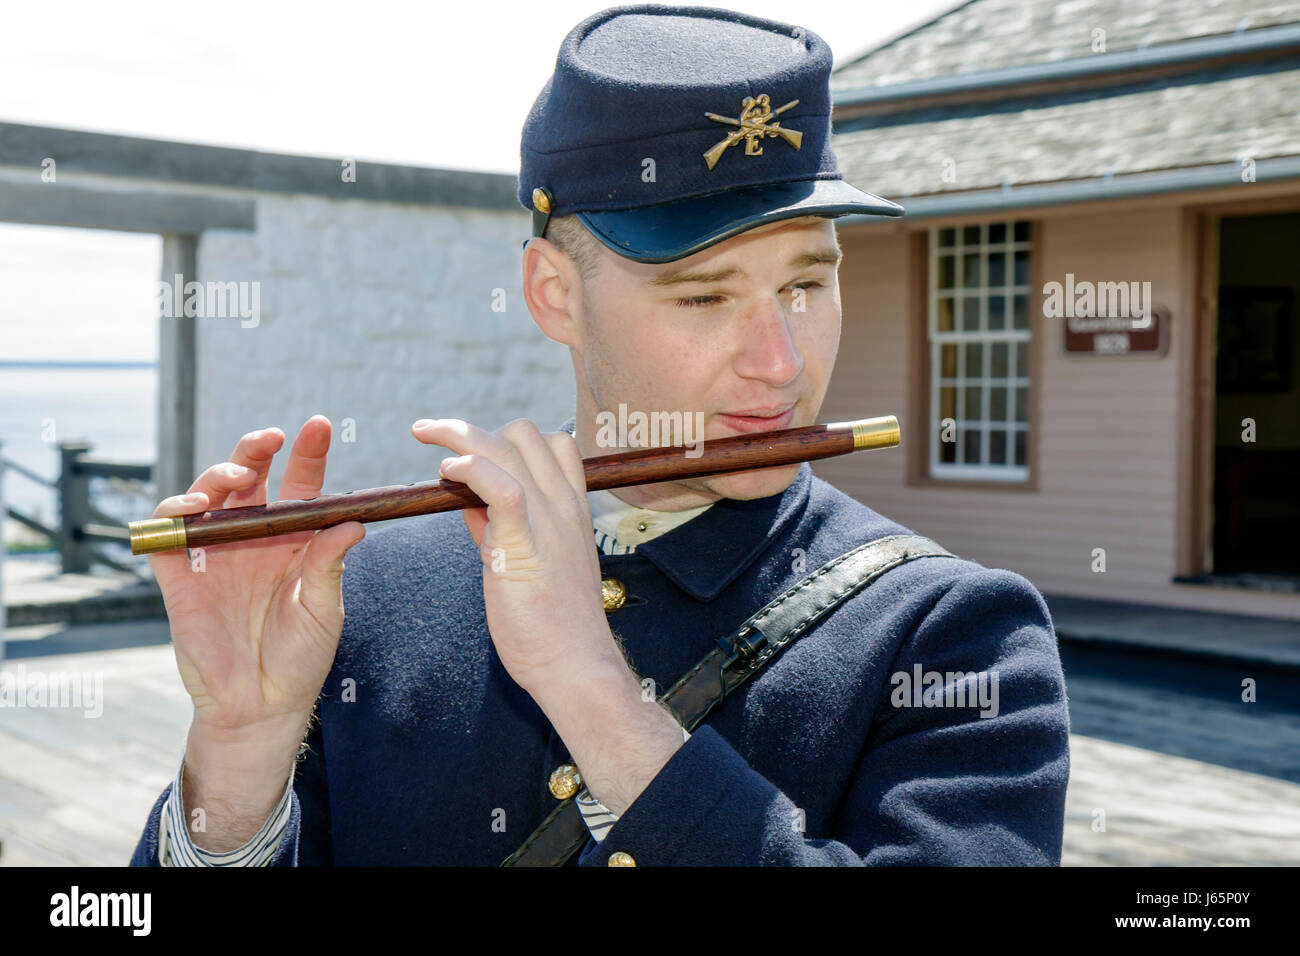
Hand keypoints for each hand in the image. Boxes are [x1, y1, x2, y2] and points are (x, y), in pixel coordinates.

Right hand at [149, 415, 365, 733]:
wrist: (262, 706)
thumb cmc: (301, 656)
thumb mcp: (324, 609)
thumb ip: (329, 565)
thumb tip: (353, 521)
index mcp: (293, 541)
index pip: (300, 487)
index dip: (308, 454)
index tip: (321, 426)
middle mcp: (253, 539)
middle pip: (249, 480)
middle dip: (256, 451)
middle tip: (271, 438)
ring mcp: (214, 556)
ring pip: (208, 497)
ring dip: (219, 475)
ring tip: (239, 475)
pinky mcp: (180, 579)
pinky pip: (168, 534)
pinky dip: (175, 512)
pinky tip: (196, 506)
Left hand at [412, 418, 618, 695]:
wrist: (576, 668)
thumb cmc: (553, 628)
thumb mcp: (530, 566)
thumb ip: (502, 529)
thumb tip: (471, 503)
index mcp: (570, 510)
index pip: (552, 444)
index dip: (510, 439)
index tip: (474, 452)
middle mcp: (564, 506)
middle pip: (525, 433)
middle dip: (474, 429)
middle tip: (436, 440)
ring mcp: (548, 522)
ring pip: (508, 446)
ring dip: (459, 434)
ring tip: (426, 436)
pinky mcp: (524, 544)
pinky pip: (500, 485)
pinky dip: (469, 467)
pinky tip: (447, 473)